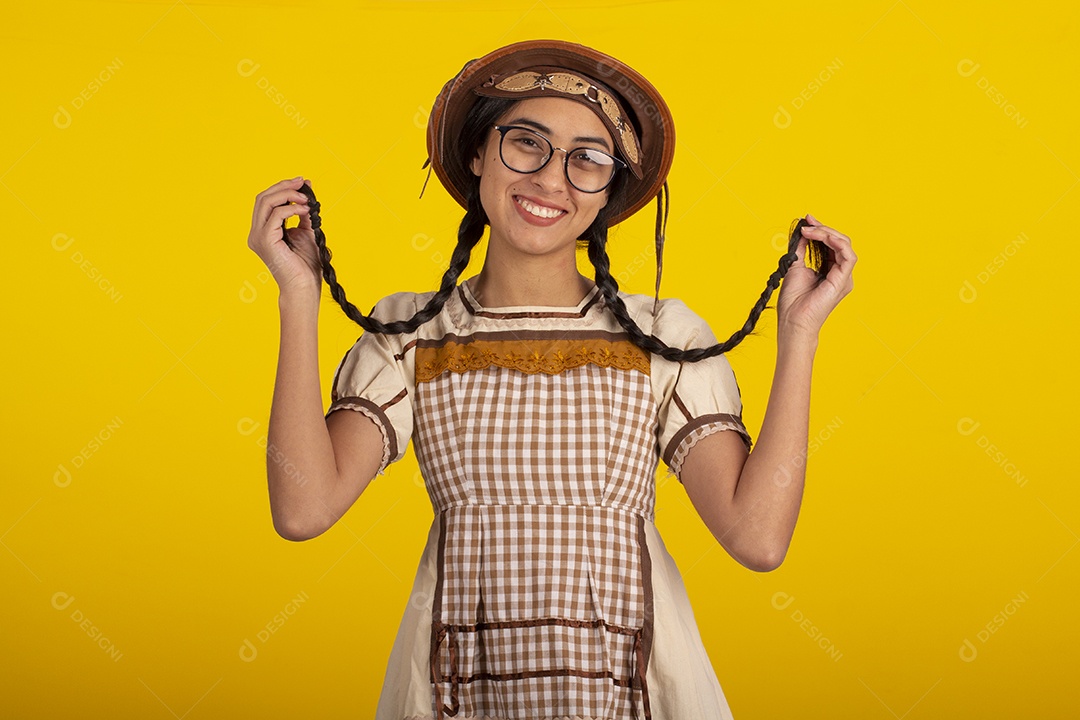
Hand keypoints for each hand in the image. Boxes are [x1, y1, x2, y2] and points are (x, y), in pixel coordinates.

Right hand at [247, 177, 321, 296]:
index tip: (302, 183)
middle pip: (263, 198)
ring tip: (306, 198)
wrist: (304, 286)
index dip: (283, 188)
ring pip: (266, 202)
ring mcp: (258, 236)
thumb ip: (303, 215)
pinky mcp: (265, 240)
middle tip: (303, 182)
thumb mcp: (305, 232)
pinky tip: (306, 210)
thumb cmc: (305, 265)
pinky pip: (276, 214)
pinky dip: (292, 208)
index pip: (266, 201)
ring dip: (288, 194)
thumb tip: (306, 195)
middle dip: (284, 186)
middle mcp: (256, 232)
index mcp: (262, 230)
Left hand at [775, 213, 855, 337]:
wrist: (792, 321)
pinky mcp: (843, 280)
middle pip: (839, 241)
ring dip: (827, 233)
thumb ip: (801, 249)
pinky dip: (835, 242)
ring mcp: (844, 277)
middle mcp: (840, 273)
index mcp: (830, 270)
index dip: (820, 229)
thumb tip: (802, 232)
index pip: (831, 244)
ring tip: (810, 230)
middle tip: (807, 222)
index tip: (806, 219)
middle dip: (823, 228)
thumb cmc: (793, 301)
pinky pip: (848, 256)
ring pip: (844, 245)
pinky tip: (820, 236)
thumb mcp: (796, 267)